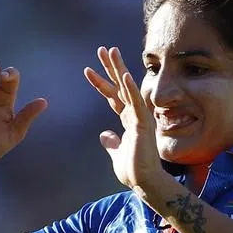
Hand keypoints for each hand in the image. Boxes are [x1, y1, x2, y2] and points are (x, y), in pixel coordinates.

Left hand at [84, 47, 167, 193]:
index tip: (88, 70)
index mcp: (128, 120)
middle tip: (102, 49)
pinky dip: (131, 90)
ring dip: (119, 69)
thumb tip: (104, 135)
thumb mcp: (117, 153)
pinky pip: (136, 103)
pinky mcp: (143, 124)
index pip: (113, 96)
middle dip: (111, 67)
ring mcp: (140, 117)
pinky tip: (124, 76)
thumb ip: (112, 143)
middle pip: (120, 85)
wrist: (145, 182)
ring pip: (128, 88)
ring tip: (110, 52)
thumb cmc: (134, 170)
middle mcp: (135, 114)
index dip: (101, 82)